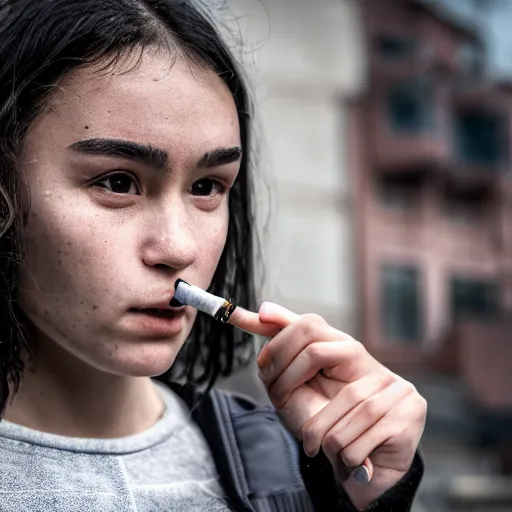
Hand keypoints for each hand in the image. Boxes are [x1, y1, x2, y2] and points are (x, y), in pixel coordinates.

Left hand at [229, 302, 426, 510]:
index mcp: (346, 350)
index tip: (261, 355)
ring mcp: (395, 386)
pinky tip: (341, 458)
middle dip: (288, 378)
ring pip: (341, 399)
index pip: (309, 324)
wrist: (366, 468)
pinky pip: (362, 432)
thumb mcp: (300, 384)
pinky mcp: (410, 413)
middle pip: (315, 350)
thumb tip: (262, 309)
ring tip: (311, 443)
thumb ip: (285, 347)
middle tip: (278, 399)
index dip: (280, 339)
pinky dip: (343, 453)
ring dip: (316, 429)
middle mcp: (372, 363)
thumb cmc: (328, 422)